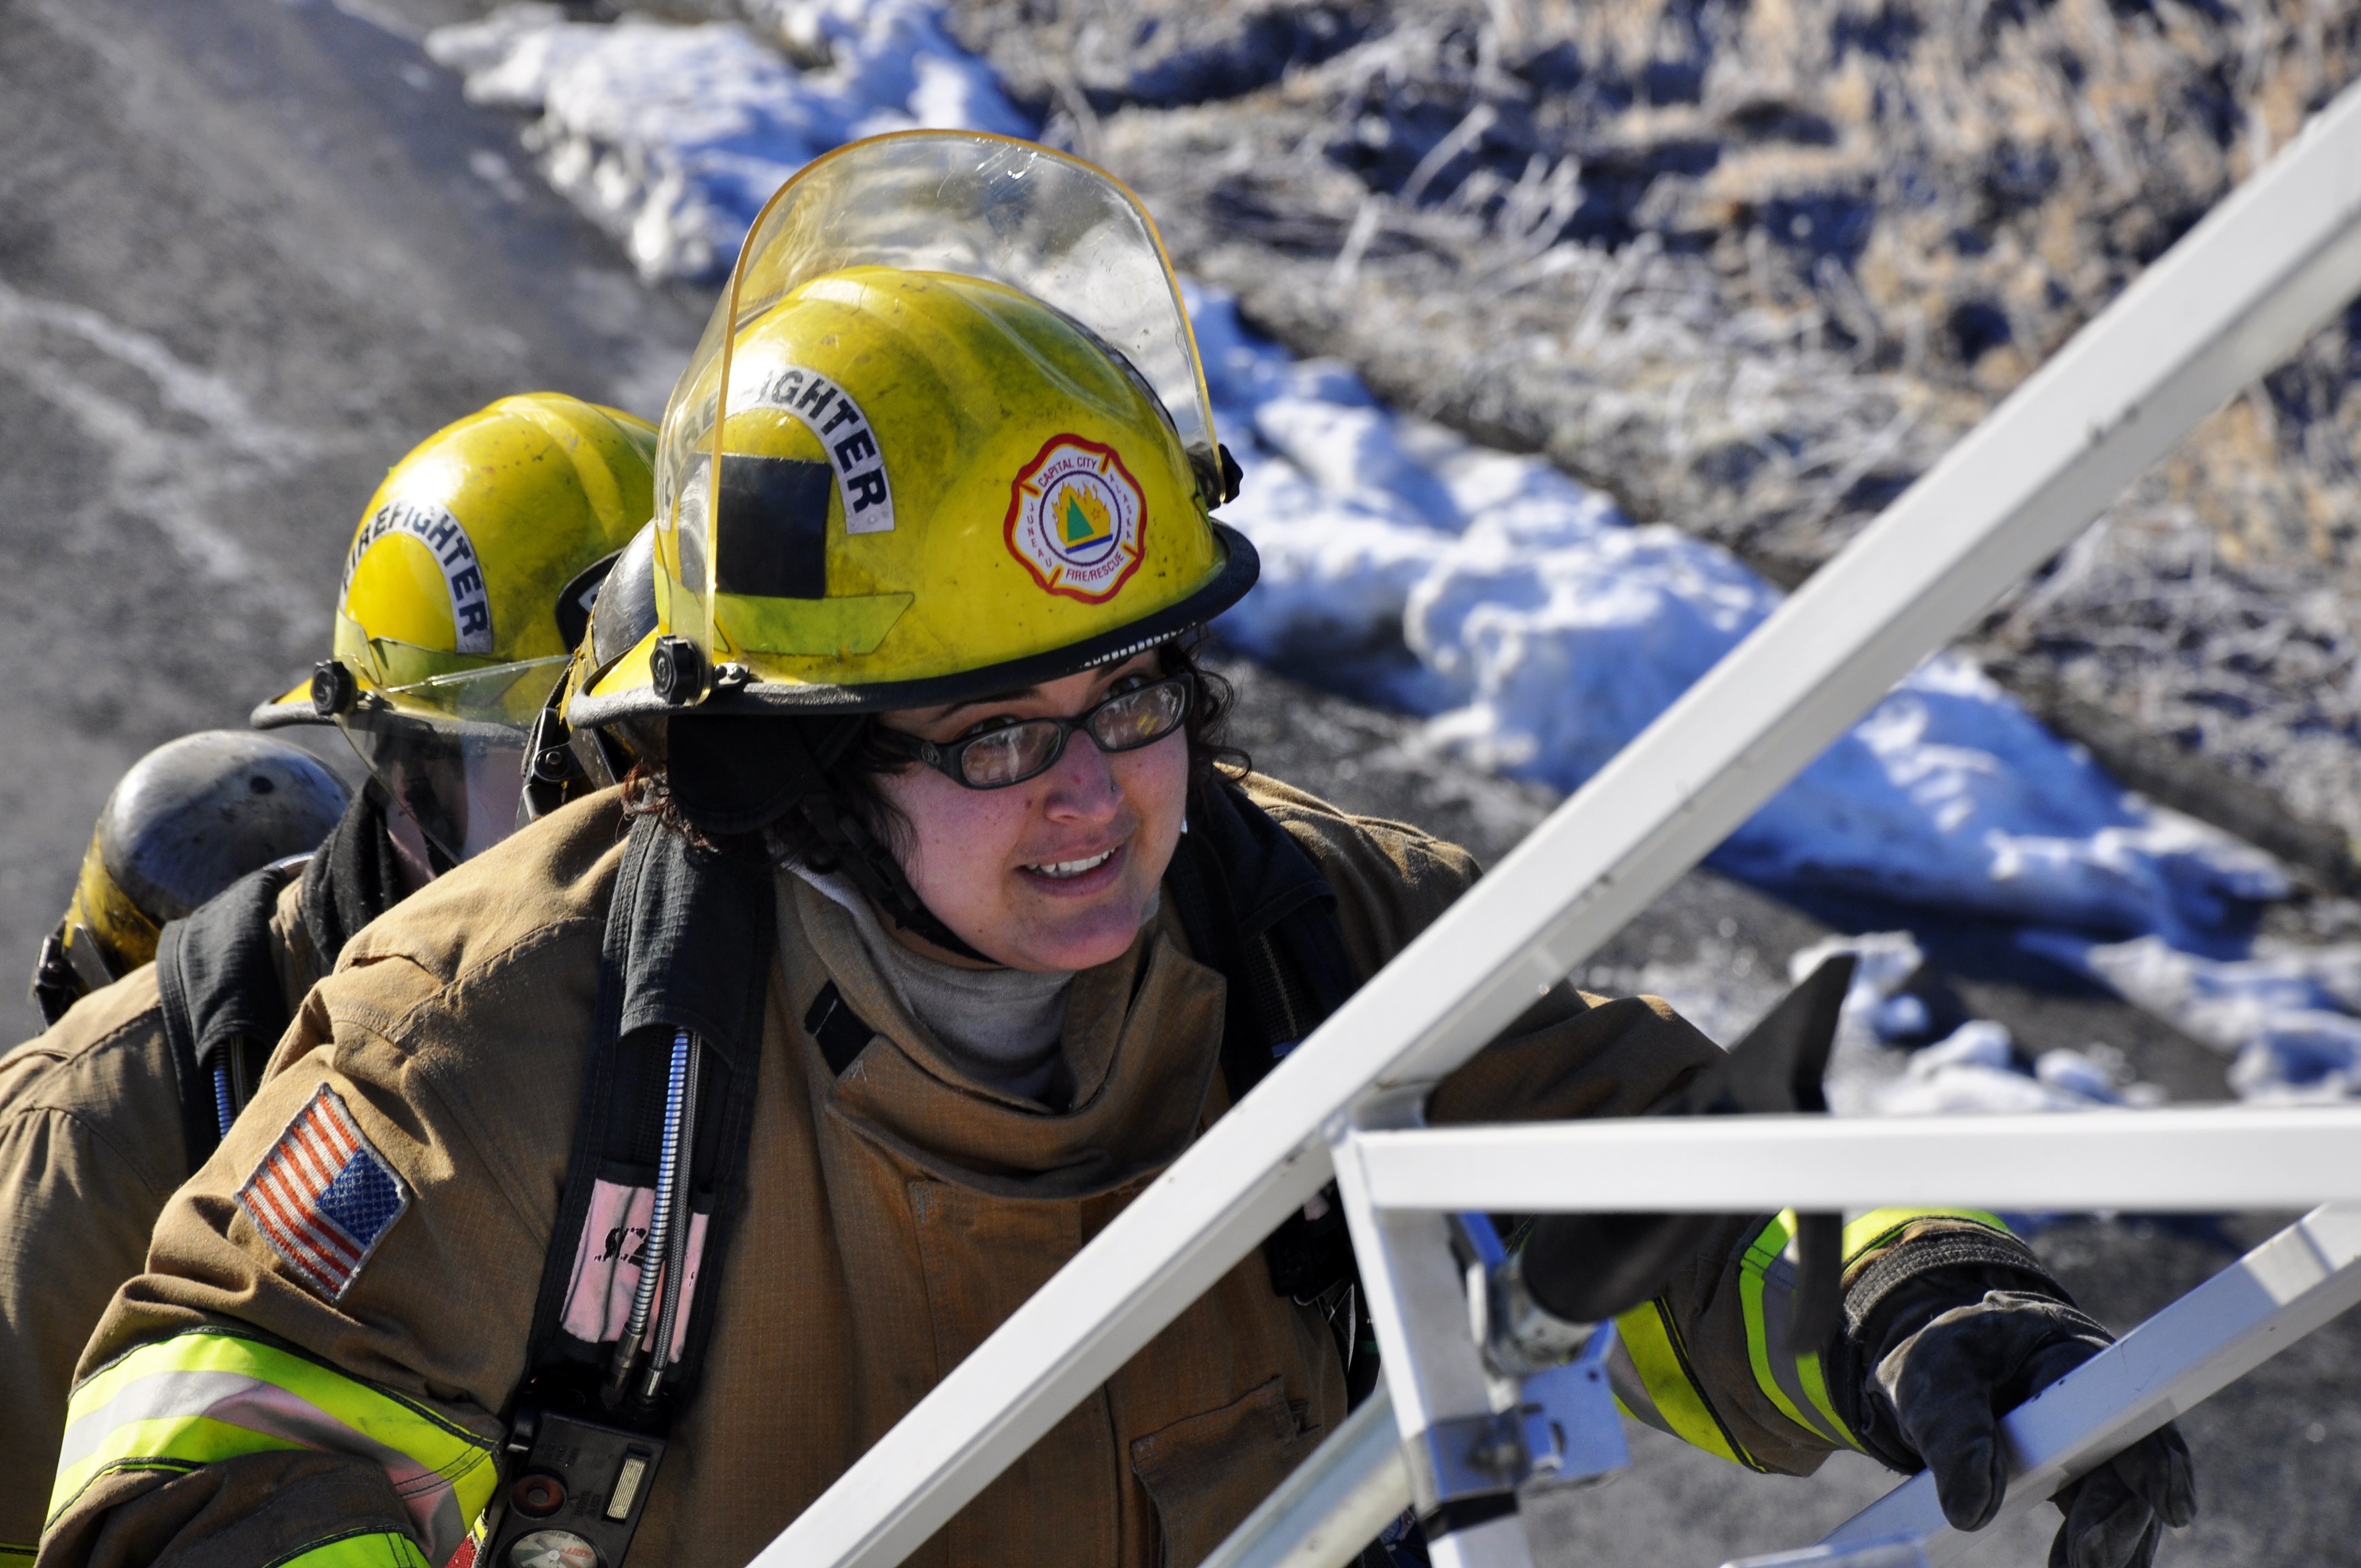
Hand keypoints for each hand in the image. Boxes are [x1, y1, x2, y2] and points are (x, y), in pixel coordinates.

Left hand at [1881, 1291, 2195, 1567]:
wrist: (1949, 1365)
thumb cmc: (1950, 1356)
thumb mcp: (1935, 1375)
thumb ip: (1950, 1431)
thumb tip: (1969, 1513)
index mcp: (2069, 1362)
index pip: (2126, 1409)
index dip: (2154, 1459)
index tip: (2169, 1507)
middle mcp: (2100, 1405)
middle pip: (2132, 1468)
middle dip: (2120, 1519)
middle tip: (2087, 1560)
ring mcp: (2098, 1446)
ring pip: (2124, 1505)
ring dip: (2111, 1547)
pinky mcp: (2084, 1480)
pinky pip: (2103, 1521)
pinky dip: (2093, 1552)